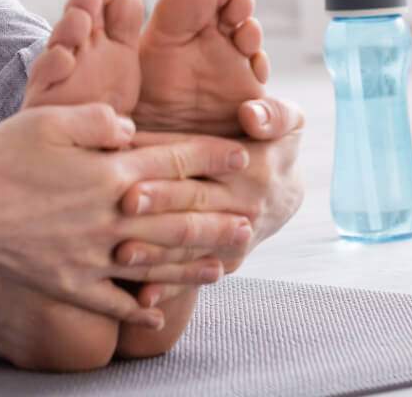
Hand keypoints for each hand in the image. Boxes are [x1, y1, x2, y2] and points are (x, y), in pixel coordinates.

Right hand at [0, 101, 254, 327]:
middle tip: (254, 216)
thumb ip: (97, 119)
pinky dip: (141, 309)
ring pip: (158, 261)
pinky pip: (115, 303)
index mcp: (108, 172)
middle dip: (220, 215)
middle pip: (179, 216)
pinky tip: (160, 312)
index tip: (242, 155)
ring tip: (227, 262)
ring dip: (197, 262)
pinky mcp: (70, 284)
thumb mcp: (48, 118)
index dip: (211, 157)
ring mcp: (93, 256)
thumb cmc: (0, 156)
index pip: (173, 162)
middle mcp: (110, 216)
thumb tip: (131, 128)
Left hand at [113, 95, 304, 305]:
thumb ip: (272, 114)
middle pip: (193, 201)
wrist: (288, 191)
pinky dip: (171, 287)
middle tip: (123, 203)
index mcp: (252, 165)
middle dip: (158, 203)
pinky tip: (143, 298)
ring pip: (192, 244)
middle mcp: (243, 205)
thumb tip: (251, 114)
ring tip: (122, 254)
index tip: (131, 154)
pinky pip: (197, 274)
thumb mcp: (287, 120)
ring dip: (158, 251)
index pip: (199, 157)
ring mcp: (233, 238)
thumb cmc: (274, 142)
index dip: (166, 155)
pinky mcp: (224, 260)